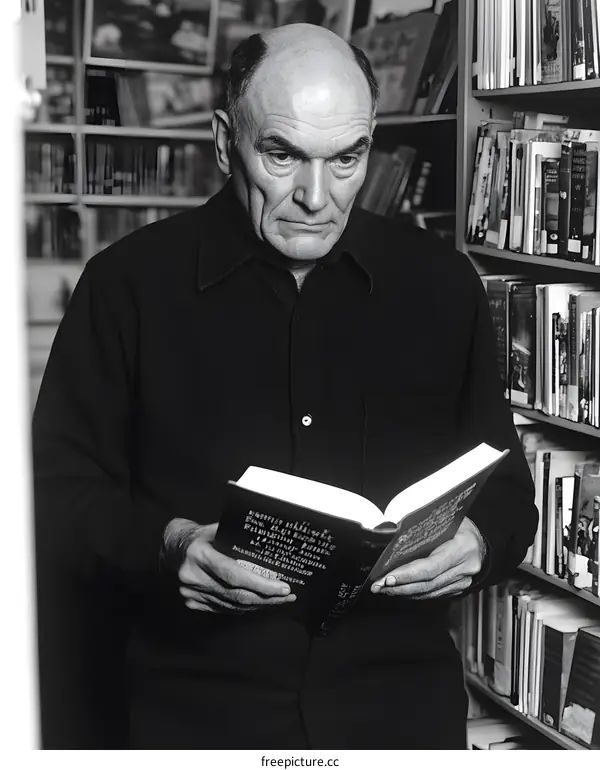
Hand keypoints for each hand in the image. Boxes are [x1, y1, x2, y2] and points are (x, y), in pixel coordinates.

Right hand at [176, 522, 296, 613]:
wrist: (171, 549)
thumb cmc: (198, 536)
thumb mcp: (214, 529)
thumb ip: (236, 536)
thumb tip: (268, 541)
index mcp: (200, 556)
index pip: (235, 575)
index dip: (261, 584)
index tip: (283, 587)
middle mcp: (194, 577)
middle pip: (236, 595)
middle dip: (266, 598)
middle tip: (287, 596)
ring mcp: (191, 593)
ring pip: (231, 606)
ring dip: (258, 605)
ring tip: (278, 600)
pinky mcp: (192, 603)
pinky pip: (223, 609)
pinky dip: (242, 607)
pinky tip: (258, 603)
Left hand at [370, 518, 485, 599]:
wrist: (483, 542)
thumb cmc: (462, 527)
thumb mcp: (447, 520)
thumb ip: (423, 527)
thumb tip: (393, 530)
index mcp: (461, 548)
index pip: (430, 567)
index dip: (408, 574)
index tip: (388, 577)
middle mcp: (463, 568)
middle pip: (427, 583)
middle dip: (400, 586)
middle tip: (378, 585)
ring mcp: (461, 582)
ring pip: (429, 592)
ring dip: (403, 591)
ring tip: (383, 588)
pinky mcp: (457, 588)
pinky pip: (433, 593)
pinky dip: (414, 593)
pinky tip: (399, 590)